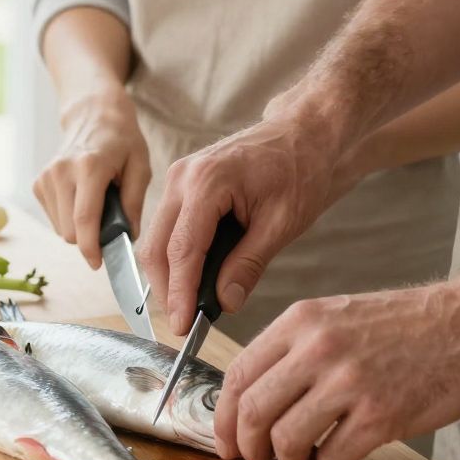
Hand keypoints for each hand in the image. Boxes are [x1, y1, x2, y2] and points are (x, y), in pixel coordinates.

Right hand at [32, 90, 150, 267]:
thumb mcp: (140, 166)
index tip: (99, 264)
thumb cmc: (122, 140)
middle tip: (110, 221)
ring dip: (80, 227)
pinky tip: (81, 198)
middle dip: (90, 237)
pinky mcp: (38, 183)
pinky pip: (55, 219)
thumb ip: (135, 202)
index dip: (91, 248)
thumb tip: (128, 236)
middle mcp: (61, 171)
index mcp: (89, 166)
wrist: (92, 115)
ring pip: (61, 229)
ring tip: (96, 202)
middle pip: (70, 231)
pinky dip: (70, 217)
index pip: (84, 220)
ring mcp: (46, 177)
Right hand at [138, 106, 353, 336]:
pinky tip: (196, 278)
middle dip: (167, 289)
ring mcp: (179, 177)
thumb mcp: (281, 223)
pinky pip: (168, 227)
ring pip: (157, 239)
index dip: (180, 293)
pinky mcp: (183, 185)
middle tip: (187, 323)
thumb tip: (225, 302)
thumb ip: (248, 264)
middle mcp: (183, 176)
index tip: (184, 326)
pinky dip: (176, 256)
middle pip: (156, 246)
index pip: (182, 250)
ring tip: (193, 305)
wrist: (303, 133)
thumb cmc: (299, 168)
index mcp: (206, 181)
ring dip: (170, 275)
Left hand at [214, 279, 459, 459]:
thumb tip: (256, 399)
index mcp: (302, 320)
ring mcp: (350, 382)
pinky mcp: (382, 415)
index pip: (238, 375)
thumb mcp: (339, 317)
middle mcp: (319, 347)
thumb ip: (297, 350)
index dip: (223, 418)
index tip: (227, 442)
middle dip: (249, 449)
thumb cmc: (407, 326)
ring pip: (287, 440)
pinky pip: (334, 459)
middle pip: (253, 412)